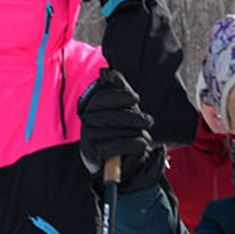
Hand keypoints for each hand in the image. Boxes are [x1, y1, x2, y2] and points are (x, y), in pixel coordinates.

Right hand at [76, 69, 164, 191]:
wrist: (120, 161)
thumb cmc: (122, 130)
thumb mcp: (124, 107)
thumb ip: (118, 88)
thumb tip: (107, 72)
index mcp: (91, 105)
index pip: (101, 98)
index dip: (118, 97)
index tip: (136, 98)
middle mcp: (85, 119)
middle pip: (109, 115)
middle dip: (132, 118)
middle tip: (149, 121)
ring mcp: (86, 136)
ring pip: (112, 131)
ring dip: (133, 133)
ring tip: (145, 135)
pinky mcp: (90, 152)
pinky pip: (112, 145)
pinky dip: (130, 144)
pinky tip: (141, 144)